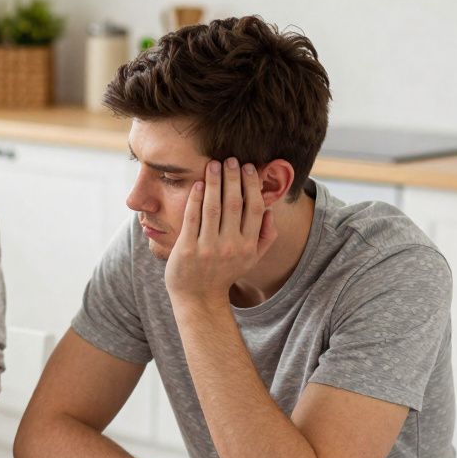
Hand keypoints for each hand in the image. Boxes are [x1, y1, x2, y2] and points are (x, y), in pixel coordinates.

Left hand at [164, 158, 277, 304]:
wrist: (198, 298)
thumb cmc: (224, 274)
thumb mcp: (251, 259)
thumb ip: (265, 236)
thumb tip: (270, 211)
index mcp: (248, 246)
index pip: (253, 208)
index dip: (251, 185)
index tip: (248, 167)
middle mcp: (230, 246)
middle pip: (234, 203)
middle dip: (233, 178)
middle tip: (230, 159)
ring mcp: (207, 247)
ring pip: (213, 207)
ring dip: (213, 182)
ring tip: (213, 164)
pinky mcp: (186, 248)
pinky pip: (192, 218)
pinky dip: (195, 199)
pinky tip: (197, 184)